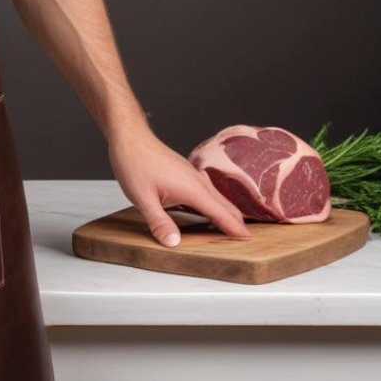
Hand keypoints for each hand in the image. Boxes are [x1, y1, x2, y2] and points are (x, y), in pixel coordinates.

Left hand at [107, 127, 251, 245]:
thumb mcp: (143, 198)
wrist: (129, 136)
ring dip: (227, 214)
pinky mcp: (186, 173)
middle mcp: (198, 181)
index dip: (236, 230)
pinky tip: (208, 211)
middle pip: (226, 206)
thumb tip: (174, 244)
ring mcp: (193, 175)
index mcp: (193, 189)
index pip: (223, 214)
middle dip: (238, 224)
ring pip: (218, 198)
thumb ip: (160, 222)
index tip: (251, 243)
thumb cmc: (134, 163)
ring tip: (232, 232)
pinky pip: (208, 192)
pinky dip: (216, 205)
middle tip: (247, 243)